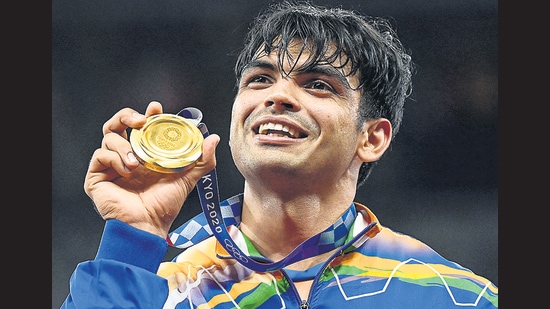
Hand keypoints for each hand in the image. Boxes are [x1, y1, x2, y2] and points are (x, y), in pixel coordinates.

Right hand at [84, 101, 219, 237]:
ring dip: (124, 145)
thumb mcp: (188, 179)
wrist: (148, 225)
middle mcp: (125, 156)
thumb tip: (213, 138)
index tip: (156, 108)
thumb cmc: (165, 205)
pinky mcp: (96, 176)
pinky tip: (127, 171)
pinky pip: (100, 155)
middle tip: (141, 121)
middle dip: (126, 116)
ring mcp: (110, 166)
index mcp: (143, 154)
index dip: (146, 114)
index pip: (140, 126)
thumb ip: (202, 159)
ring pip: (108, 137)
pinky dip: (114, 159)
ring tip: (137, 163)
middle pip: (117, 124)